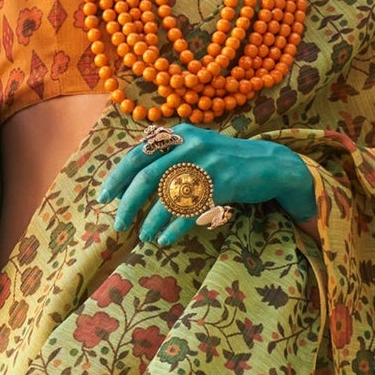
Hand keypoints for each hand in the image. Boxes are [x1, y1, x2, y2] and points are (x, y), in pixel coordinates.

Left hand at [97, 122, 317, 245]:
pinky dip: (174, 228)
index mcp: (179, 134)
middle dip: (128, 203)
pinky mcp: (223, 183)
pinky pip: (191, 210)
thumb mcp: (196, 146)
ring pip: (167, 197)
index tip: (104, 198)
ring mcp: (207, 163)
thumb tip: (130, 176)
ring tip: (143, 236)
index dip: (117, 176)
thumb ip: (167, 154)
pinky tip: (164, 239)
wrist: (270, 164)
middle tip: (119, 224)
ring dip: (150, 220)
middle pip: (146, 177)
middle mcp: (190, 145)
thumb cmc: (225, 160)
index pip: (138, 154)